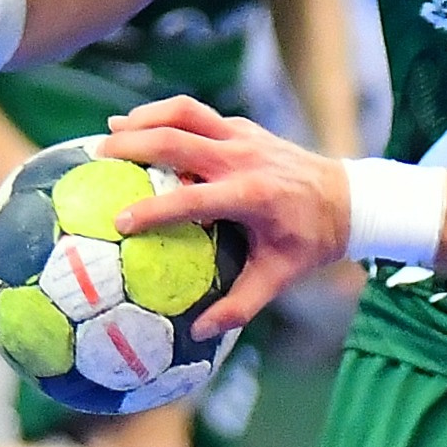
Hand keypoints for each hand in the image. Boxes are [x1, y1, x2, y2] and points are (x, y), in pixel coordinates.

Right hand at [98, 95, 348, 336]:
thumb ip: (239, 306)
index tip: (120, 221)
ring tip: (110, 130)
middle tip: (97, 156)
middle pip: (177, 139)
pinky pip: (197, 113)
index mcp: (251, 196)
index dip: (153, 209)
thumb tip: (198, 332)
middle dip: (133, 144)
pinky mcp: (244, 127)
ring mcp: (244, 137)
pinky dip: (165, 115)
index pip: (192, 198)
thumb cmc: (310, 243)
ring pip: (185, 113)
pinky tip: (140, 126)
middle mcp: (244, 158)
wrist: (348, 199)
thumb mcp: (279, 278)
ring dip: (145, 117)